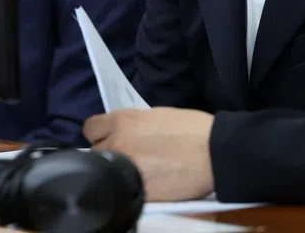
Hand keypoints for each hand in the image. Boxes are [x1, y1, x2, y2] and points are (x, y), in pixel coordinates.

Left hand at [84, 108, 214, 200]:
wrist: (214, 152)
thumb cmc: (193, 129)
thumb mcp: (157, 115)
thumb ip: (134, 123)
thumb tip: (124, 131)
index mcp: (124, 120)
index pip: (90, 127)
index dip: (100, 133)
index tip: (108, 136)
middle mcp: (119, 143)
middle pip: (94, 151)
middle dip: (108, 152)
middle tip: (126, 154)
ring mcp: (125, 168)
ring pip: (105, 171)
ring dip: (116, 169)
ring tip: (136, 169)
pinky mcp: (136, 190)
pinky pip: (123, 188)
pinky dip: (131, 186)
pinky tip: (145, 182)